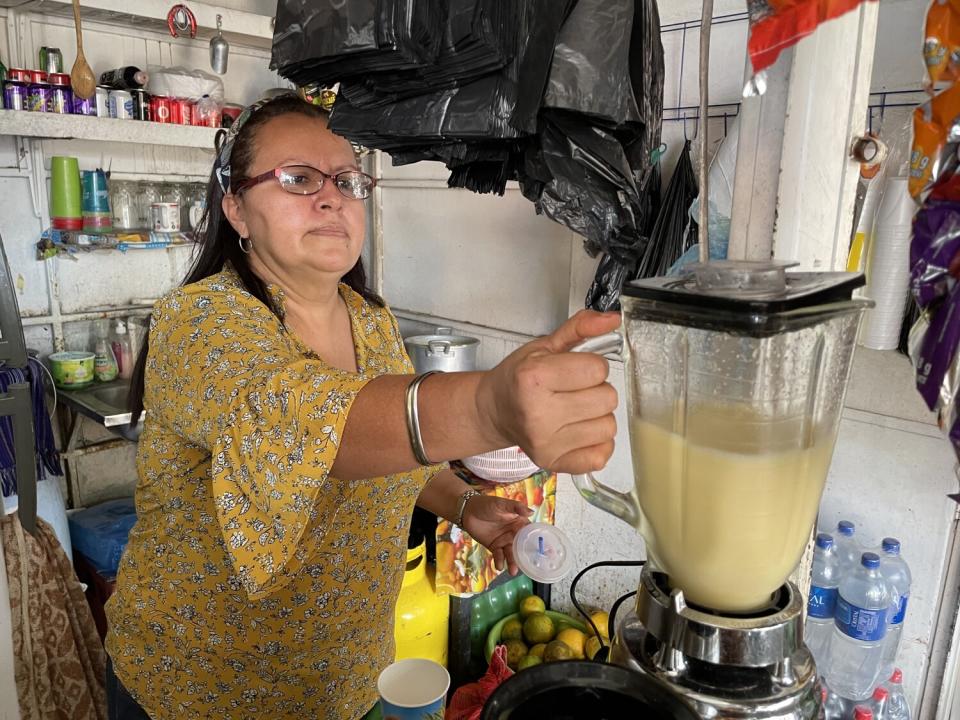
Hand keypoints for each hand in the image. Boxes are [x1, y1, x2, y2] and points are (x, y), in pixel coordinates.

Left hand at [461, 495, 531, 575]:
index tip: (545, 551)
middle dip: (526, 557)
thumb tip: (532, 512)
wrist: (467, 510)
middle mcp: (514, 533)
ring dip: (512, 562)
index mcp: (519, 522)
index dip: (537, 541)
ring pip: (511, 553)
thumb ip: (516, 508)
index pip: (530, 533)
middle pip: (522, 546)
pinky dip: (499, 561)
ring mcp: (504, 541)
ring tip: (513, 571)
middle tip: (531, 567)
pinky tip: (499, 566)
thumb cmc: (487, 504)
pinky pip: (498, 555)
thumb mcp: (502, 504)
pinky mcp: (494, 547)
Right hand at [476, 310, 620, 474]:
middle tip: (574, 390)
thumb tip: (612, 319)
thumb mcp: (544, 346)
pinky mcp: (554, 462)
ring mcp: (547, 442)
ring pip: (608, 427)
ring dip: (597, 416)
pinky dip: (596, 442)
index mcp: (534, 378)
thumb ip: (580, 328)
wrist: (494, 410)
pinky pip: (601, 455)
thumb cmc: (518, 378)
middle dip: (596, 390)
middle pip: (607, 399)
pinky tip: (578, 430)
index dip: (592, 366)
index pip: (598, 369)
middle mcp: (538, 413)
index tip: (575, 369)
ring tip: (575, 410)